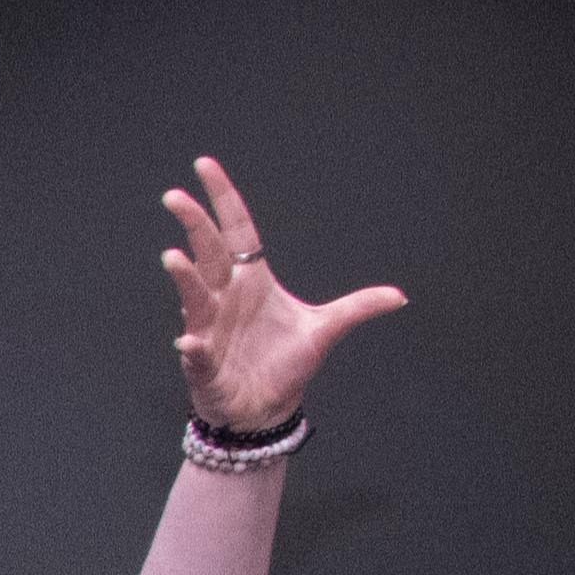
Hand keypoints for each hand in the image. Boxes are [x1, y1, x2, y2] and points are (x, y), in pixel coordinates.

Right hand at [156, 160, 402, 436]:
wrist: (265, 408)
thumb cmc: (284, 364)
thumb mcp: (324, 330)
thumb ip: (357, 307)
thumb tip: (401, 295)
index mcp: (251, 281)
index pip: (236, 231)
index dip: (223, 199)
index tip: (204, 166)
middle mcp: (225, 298)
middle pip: (208, 253)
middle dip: (193, 224)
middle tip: (176, 196)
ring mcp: (211, 328)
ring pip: (194, 297)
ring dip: (184, 278)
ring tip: (174, 258)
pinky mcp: (205, 363)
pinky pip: (196, 352)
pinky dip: (192, 348)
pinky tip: (189, 342)